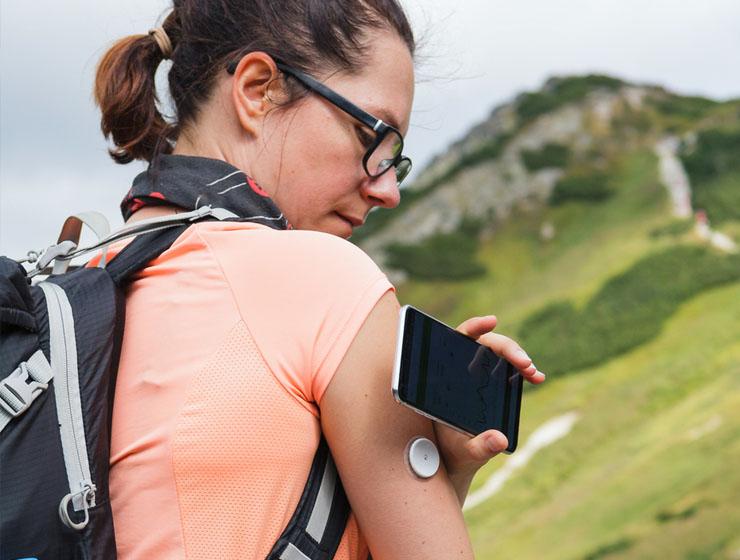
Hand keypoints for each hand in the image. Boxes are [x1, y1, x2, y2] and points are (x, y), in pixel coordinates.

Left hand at [433, 316, 544, 483]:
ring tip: (532, 372)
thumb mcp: (464, 451)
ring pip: (500, 356)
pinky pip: (509, 370)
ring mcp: (479, 376)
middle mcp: (462, 370)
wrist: (456, 459)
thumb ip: (479, 447)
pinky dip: (524, 370)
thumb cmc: (451, 450)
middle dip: (508, 349)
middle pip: (486, 347)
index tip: (491, 321)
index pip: (457, 340)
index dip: (475, 327)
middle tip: (525, 363)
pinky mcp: (492, 384)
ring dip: (518, 358)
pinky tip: (537, 377)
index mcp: (446, 376)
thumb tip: (500, 440)